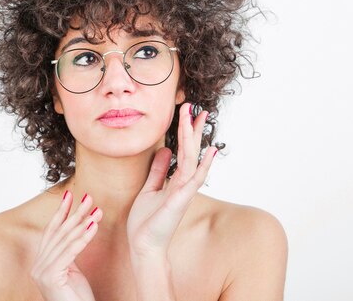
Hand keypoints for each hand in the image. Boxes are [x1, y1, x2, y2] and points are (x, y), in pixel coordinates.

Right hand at [31, 191, 102, 300]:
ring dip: (83, 222)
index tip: (70, 194)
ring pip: (65, 240)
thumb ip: (68, 252)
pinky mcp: (51, 276)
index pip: (52, 232)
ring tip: (97, 210)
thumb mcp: (72, 270)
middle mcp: (38, 266)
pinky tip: (94, 226)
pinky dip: (83, 237)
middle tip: (89, 197)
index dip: (61, 212)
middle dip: (74, 213)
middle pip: (58, 233)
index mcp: (41, 263)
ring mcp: (42, 272)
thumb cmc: (77, 299)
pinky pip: (70, 251)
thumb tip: (76, 228)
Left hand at [127, 102, 216, 258]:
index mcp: (175, 181)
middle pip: (191, 151)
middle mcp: (183, 185)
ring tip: (197, 117)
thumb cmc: (146, 222)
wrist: (143, 246)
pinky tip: (209, 151)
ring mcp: (183, 192)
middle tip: (196, 107)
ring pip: (192, 159)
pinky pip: (193, 180)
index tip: (188, 113)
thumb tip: (164, 152)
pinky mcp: (179, 201)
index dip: (186, 132)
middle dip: (193, 129)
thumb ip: (158, 171)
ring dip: (194, 138)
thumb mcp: (149, 189)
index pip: (184, 151)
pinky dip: (202, 166)